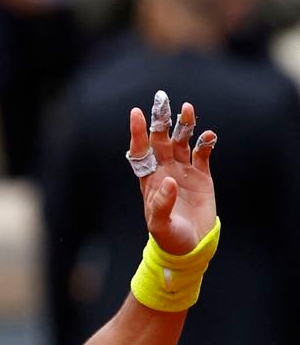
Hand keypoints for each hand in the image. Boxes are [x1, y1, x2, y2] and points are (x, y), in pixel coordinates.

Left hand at [128, 92, 216, 254]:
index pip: (141, 150)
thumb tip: (168, 181)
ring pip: (182, 141)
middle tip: (162, 99)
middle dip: (161, 120)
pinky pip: (203, 153)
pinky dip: (206, 143)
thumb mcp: (160, 224)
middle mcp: (164, 170)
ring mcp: (183, 171)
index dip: (137, 132)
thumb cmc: (168, 237)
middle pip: (161, 139)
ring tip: (188, 109)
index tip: (136, 112)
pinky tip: (209, 136)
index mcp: (149, 179)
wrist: (190, 245)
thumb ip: (161, 204)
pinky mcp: (202, 176)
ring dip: (185, 125)